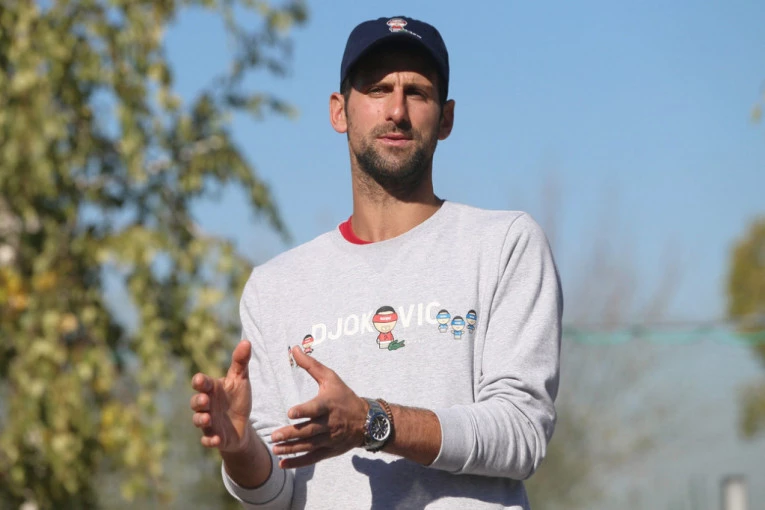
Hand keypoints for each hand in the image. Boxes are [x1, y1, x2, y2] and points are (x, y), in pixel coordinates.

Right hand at [190, 340, 252, 452]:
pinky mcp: (214, 437)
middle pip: (196, 402)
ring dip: (201, 420)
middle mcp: (207, 405)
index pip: (201, 384)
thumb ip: (241, 362)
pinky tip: (215, 440)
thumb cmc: (237, 399)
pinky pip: (207, 440)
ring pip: (199, 420)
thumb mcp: (241, 380)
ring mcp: (209, 422)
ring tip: (207, 419)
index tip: (200, 380)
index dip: (200, 382)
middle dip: (198, 401)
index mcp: (212, 389)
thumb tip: (247, 341)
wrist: (241, 425)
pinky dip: (209, 440)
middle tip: (203, 400)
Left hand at [270, 346, 368, 468]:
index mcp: (329, 405)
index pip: (316, 409)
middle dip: (291, 434)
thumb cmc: (344, 396)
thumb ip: (311, 365)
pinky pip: (312, 458)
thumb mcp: (331, 378)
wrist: (367, 420)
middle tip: (274, 436)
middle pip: (309, 430)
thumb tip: (294, 348)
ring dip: (291, 449)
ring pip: (308, 445)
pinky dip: (298, 462)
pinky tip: (283, 464)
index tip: (291, 413)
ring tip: (275, 449)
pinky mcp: (329, 451)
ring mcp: (329, 439)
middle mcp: (329, 423)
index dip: (304, 411)